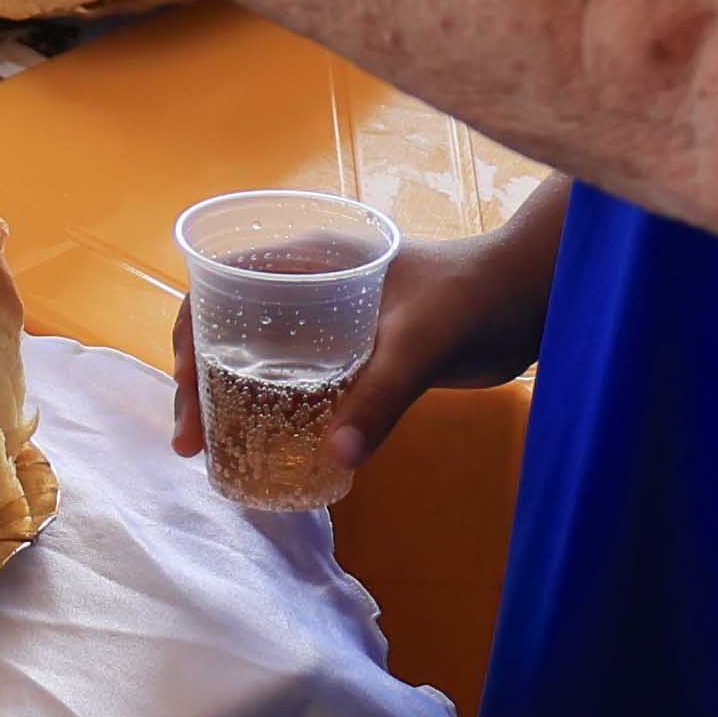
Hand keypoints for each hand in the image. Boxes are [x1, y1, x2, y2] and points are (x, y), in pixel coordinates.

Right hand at [175, 201, 547, 481]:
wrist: (532, 300)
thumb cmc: (476, 300)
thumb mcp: (423, 346)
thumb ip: (381, 398)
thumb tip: (335, 458)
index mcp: (310, 258)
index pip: (219, 286)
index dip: (187, 337)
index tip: (185, 395)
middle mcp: (309, 283)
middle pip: (227, 325)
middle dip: (197, 379)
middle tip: (190, 440)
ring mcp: (331, 315)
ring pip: (257, 353)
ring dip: (227, 395)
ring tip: (211, 448)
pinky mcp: (356, 348)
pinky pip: (293, 375)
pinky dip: (270, 406)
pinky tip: (267, 445)